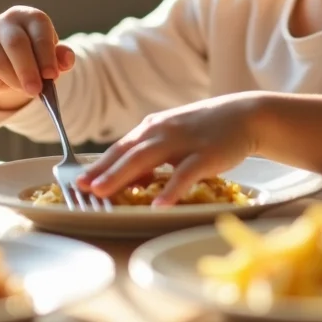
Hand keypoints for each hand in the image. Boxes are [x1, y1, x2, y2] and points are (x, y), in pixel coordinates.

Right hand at [0, 6, 75, 98]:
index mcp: (31, 17)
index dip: (46, 55)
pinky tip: (7, 84)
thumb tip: (67, 60)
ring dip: (13, 80)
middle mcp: (7, 21)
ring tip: (26, 90)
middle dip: (27, 70)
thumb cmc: (37, 52)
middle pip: (15, 44)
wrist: (10, 51)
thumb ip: (62, 57)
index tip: (52, 75)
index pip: (39, 33)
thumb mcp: (53, 54)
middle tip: (36, 91)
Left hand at [78, 93, 261, 206]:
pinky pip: (184, 174)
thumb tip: (129, 179)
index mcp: (153, 129)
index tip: (77, 181)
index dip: (98, 165)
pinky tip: (158, 205)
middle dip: (102, 171)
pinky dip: (170, 189)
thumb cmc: (206, 131)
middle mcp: (163, 132)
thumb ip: (151, 157)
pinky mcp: (206, 154)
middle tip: (81, 188)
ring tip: (103, 193)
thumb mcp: (174, 140)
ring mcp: (183, 142)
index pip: (120, 148)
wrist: (244, 116)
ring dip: (122, 175)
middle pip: (127, 153)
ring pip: (147, 159)